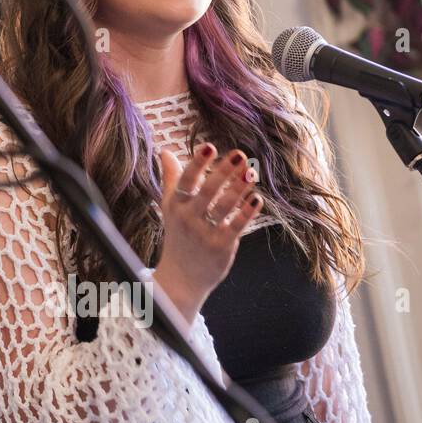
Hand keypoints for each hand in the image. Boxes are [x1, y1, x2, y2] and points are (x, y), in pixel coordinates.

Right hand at [153, 144, 262, 324]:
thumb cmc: (178, 234)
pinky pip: (236, 226)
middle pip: (207, 191)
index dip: (198, 163)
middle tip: (240, 154)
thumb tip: (164, 151)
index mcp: (176, 205)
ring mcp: (205, 233)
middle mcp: (188, 217)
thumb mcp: (170, 206)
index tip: (210, 146)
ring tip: (251, 172)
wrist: (182, 276)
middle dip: (224, 172)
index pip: (186, 180)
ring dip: (239, 188)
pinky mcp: (221, 246)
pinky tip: (257, 199)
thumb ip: (171, 177)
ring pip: (224, 206)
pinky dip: (247, 212)